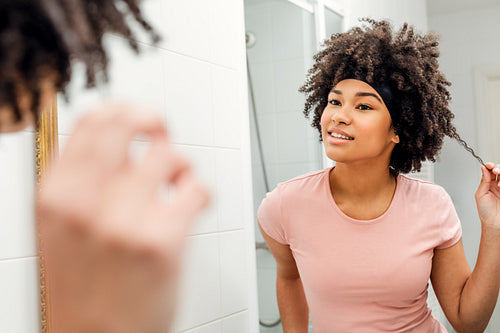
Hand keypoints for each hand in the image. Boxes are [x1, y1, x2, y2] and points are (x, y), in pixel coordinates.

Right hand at [37, 105, 208, 332]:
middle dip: (154, 121)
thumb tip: (112, 136)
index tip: (137, 115)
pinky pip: (197, 187)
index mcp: (57, 194)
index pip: (92, 121)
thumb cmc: (86, 285)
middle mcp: (86, 202)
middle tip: (162, 131)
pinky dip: (201, 191)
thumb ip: (81, 180)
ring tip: (177, 183)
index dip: (121, 109)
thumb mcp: (61, 227)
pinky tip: (191, 204)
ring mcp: (125, 220)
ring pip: (170, 155)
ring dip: (181, 165)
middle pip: (131, 124)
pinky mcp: (163, 240)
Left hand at [475, 162, 499, 227]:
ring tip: (498, 178)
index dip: (490, 166)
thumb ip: (483, 181)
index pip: (490, 171)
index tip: (488, 165)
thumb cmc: (485, 212)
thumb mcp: (480, 194)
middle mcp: (497, 185)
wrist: (494, 223)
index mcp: (488, 184)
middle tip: (495, 170)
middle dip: (498, 168)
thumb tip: (483, 168)